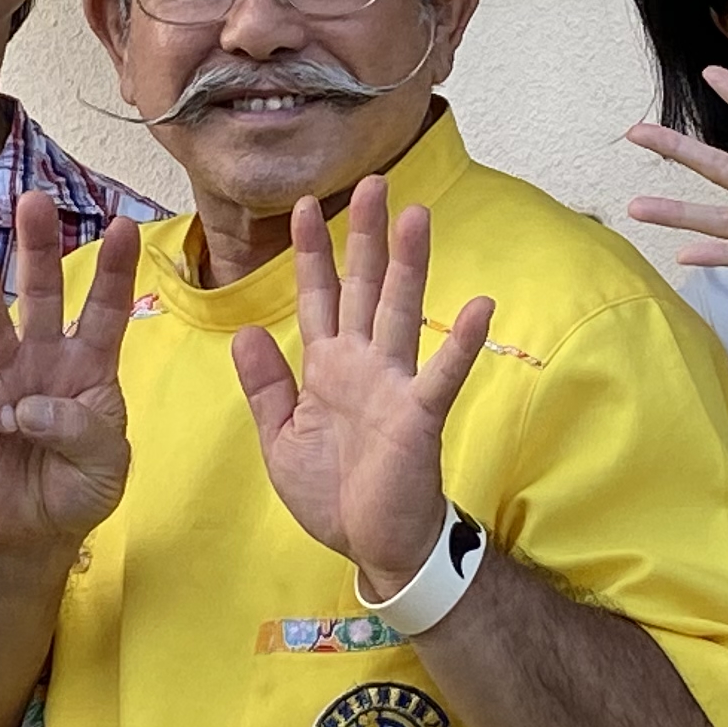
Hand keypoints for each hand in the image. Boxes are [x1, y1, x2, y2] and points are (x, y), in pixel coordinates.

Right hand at [0, 193, 140, 554]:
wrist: (35, 529)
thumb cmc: (80, 487)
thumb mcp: (107, 463)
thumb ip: (82, 430)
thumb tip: (28, 405)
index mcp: (92, 364)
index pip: (105, 309)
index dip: (113, 270)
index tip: (124, 228)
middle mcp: (47, 357)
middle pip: (42, 292)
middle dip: (38, 246)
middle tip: (34, 199)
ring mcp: (6, 374)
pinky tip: (1, 422)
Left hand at [233, 181, 493, 594]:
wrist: (373, 545)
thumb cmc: (332, 493)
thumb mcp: (281, 438)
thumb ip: (266, 385)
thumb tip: (245, 331)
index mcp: (328, 367)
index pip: (318, 296)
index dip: (312, 253)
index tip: (303, 205)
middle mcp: (364, 364)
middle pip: (365, 287)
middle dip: (365, 236)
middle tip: (370, 181)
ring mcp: (395, 385)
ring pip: (401, 312)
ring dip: (410, 265)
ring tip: (417, 216)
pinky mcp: (419, 416)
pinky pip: (442, 374)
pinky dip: (463, 343)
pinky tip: (482, 307)